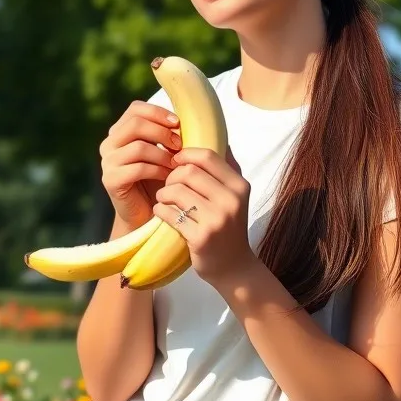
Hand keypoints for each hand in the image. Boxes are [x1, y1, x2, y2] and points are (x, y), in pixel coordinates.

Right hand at [99, 101, 181, 229]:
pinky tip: (168, 177)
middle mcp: (109, 144)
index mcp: (120, 132)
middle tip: (180, 146)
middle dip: (162, 133)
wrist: (146, 213)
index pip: (135, 109)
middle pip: (136, 124)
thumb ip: (169, 133)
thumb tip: (191, 117)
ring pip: (138, 147)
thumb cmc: (158, 179)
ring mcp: (107, 162)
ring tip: (176, 164)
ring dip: (163, 154)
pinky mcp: (111, 180)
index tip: (178, 123)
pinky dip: (157, 170)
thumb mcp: (164, 152)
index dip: (158, 112)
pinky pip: (138, 168)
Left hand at [153, 146, 256, 288]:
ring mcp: (216, 220)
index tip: (176, 162)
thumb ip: (226, 167)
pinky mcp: (201, 237)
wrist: (234, 267)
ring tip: (164, 200)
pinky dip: (161, 210)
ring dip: (163, 194)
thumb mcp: (235, 195)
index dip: (186, 155)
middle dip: (172, 176)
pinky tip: (163, 213)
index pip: (207, 156)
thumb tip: (215, 133)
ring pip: (176, 191)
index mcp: (239, 186)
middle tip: (168, 186)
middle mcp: (231, 201)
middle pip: (188, 172)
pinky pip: (169, 213)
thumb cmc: (229, 226)